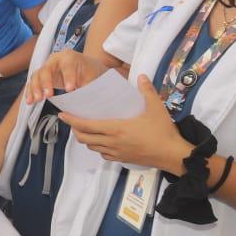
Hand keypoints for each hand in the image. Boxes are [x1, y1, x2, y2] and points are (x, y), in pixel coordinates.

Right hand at [24, 50, 109, 104]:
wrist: (85, 68)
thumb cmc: (89, 71)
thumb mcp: (92, 77)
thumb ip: (88, 86)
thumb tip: (86, 98)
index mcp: (69, 57)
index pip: (67, 66)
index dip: (68, 77)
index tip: (70, 89)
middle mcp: (55, 60)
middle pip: (46, 69)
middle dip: (45, 83)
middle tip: (49, 95)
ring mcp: (47, 68)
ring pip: (36, 76)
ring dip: (35, 89)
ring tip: (37, 100)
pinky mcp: (42, 77)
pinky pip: (33, 83)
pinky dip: (30, 92)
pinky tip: (30, 101)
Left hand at [61, 76, 190, 171]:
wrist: (173, 155)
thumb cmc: (163, 131)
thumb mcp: (156, 107)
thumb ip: (146, 90)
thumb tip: (140, 76)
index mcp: (115, 129)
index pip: (85, 125)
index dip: (71, 120)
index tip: (62, 115)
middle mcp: (111, 142)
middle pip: (84, 138)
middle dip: (75, 129)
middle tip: (73, 120)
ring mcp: (116, 153)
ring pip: (92, 147)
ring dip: (86, 139)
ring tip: (86, 129)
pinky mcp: (122, 159)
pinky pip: (103, 154)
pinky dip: (98, 147)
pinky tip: (103, 141)